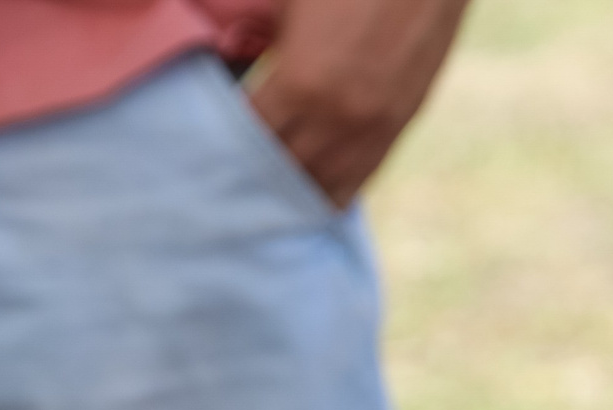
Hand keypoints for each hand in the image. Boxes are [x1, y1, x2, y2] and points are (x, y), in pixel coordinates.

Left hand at [247, 0, 470, 206]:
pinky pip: (362, 175)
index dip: (228, 142)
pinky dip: (336, 185)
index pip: (251, 136)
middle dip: (259, 173)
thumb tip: (242, 72)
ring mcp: (372, 128)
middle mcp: (336, 119)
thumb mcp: (290, 7)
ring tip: (274, 189)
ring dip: (298, 187)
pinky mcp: (400, 127)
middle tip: (236, 174)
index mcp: (299, 83)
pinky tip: (317, 186)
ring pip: (326, 183)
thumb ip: (265, 46)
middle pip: (285, 169)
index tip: (212, 144)